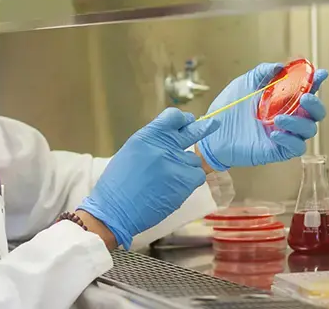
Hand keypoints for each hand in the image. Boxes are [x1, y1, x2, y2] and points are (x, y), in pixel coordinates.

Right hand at [79, 108, 219, 249]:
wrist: (115, 211)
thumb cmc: (118, 185)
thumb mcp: (131, 153)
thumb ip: (152, 144)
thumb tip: (171, 140)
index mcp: (147, 136)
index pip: (173, 117)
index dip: (183, 120)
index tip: (188, 122)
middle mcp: (163, 146)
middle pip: (192, 131)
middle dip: (203, 128)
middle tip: (213, 125)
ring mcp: (176, 163)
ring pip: (194, 160)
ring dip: (187, 167)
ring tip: (170, 180)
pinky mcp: (185, 181)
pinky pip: (198, 176)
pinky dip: (191, 182)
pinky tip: (177, 188)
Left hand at [197, 63, 327, 170]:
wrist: (212, 132)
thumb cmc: (228, 108)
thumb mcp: (244, 84)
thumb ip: (262, 72)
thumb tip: (280, 66)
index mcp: (284, 99)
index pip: (307, 90)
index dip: (317, 82)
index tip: (321, 74)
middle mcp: (289, 116)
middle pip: (316, 113)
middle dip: (315, 105)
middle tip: (304, 98)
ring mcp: (285, 134)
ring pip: (309, 130)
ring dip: (298, 123)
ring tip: (278, 118)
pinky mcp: (278, 150)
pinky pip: (296, 148)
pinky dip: (290, 140)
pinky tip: (274, 133)